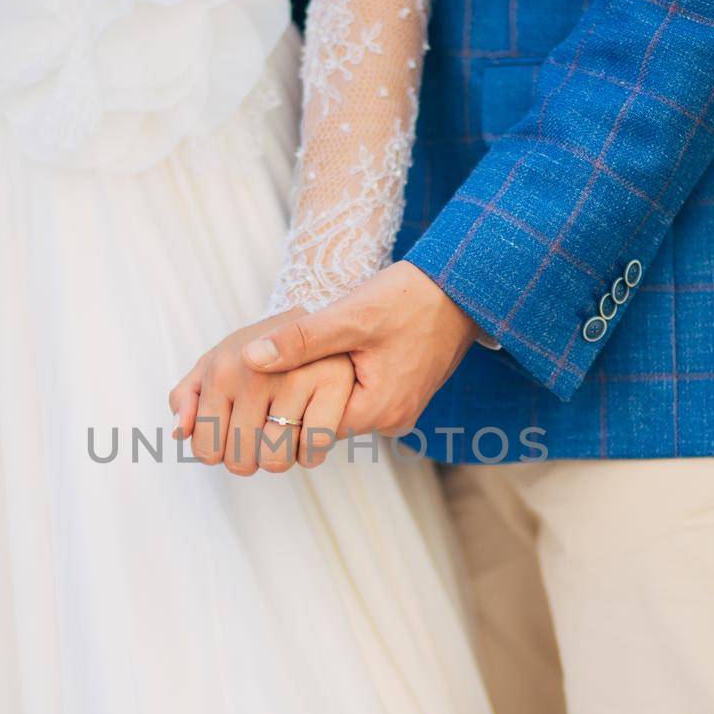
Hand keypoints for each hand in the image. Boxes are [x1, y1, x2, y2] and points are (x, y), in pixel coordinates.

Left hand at [169, 312, 356, 474]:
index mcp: (220, 372)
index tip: (231, 440)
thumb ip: (187, 397)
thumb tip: (179, 433)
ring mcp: (294, 377)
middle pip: (241, 460)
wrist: (313, 315)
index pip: (207, 448)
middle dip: (250, 460)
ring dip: (282, 458)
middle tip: (261, 437)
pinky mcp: (332, 381)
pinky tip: (308, 434)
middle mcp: (254, 374)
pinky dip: (311, 453)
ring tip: (285, 434)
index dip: (219, 456)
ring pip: (276, 458)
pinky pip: (313, 447)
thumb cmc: (257, 353)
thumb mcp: (214, 365)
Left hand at [243, 262, 476, 438]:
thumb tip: (249, 358)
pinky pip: (361, 396)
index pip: (311, 428)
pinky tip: (336, 352)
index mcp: (378, 410)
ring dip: (323, 386)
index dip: (284, 404)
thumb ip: (301, 339)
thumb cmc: (410, 298)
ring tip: (309, 353)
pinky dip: (344, 379)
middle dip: (303, 395)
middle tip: (281, 364)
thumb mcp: (350, 315)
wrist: (463, 286)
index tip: (267, 380)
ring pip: (342, 408)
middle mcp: (392, 420)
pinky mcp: (404, 393)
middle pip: (326, 421)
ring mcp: (401, 409)